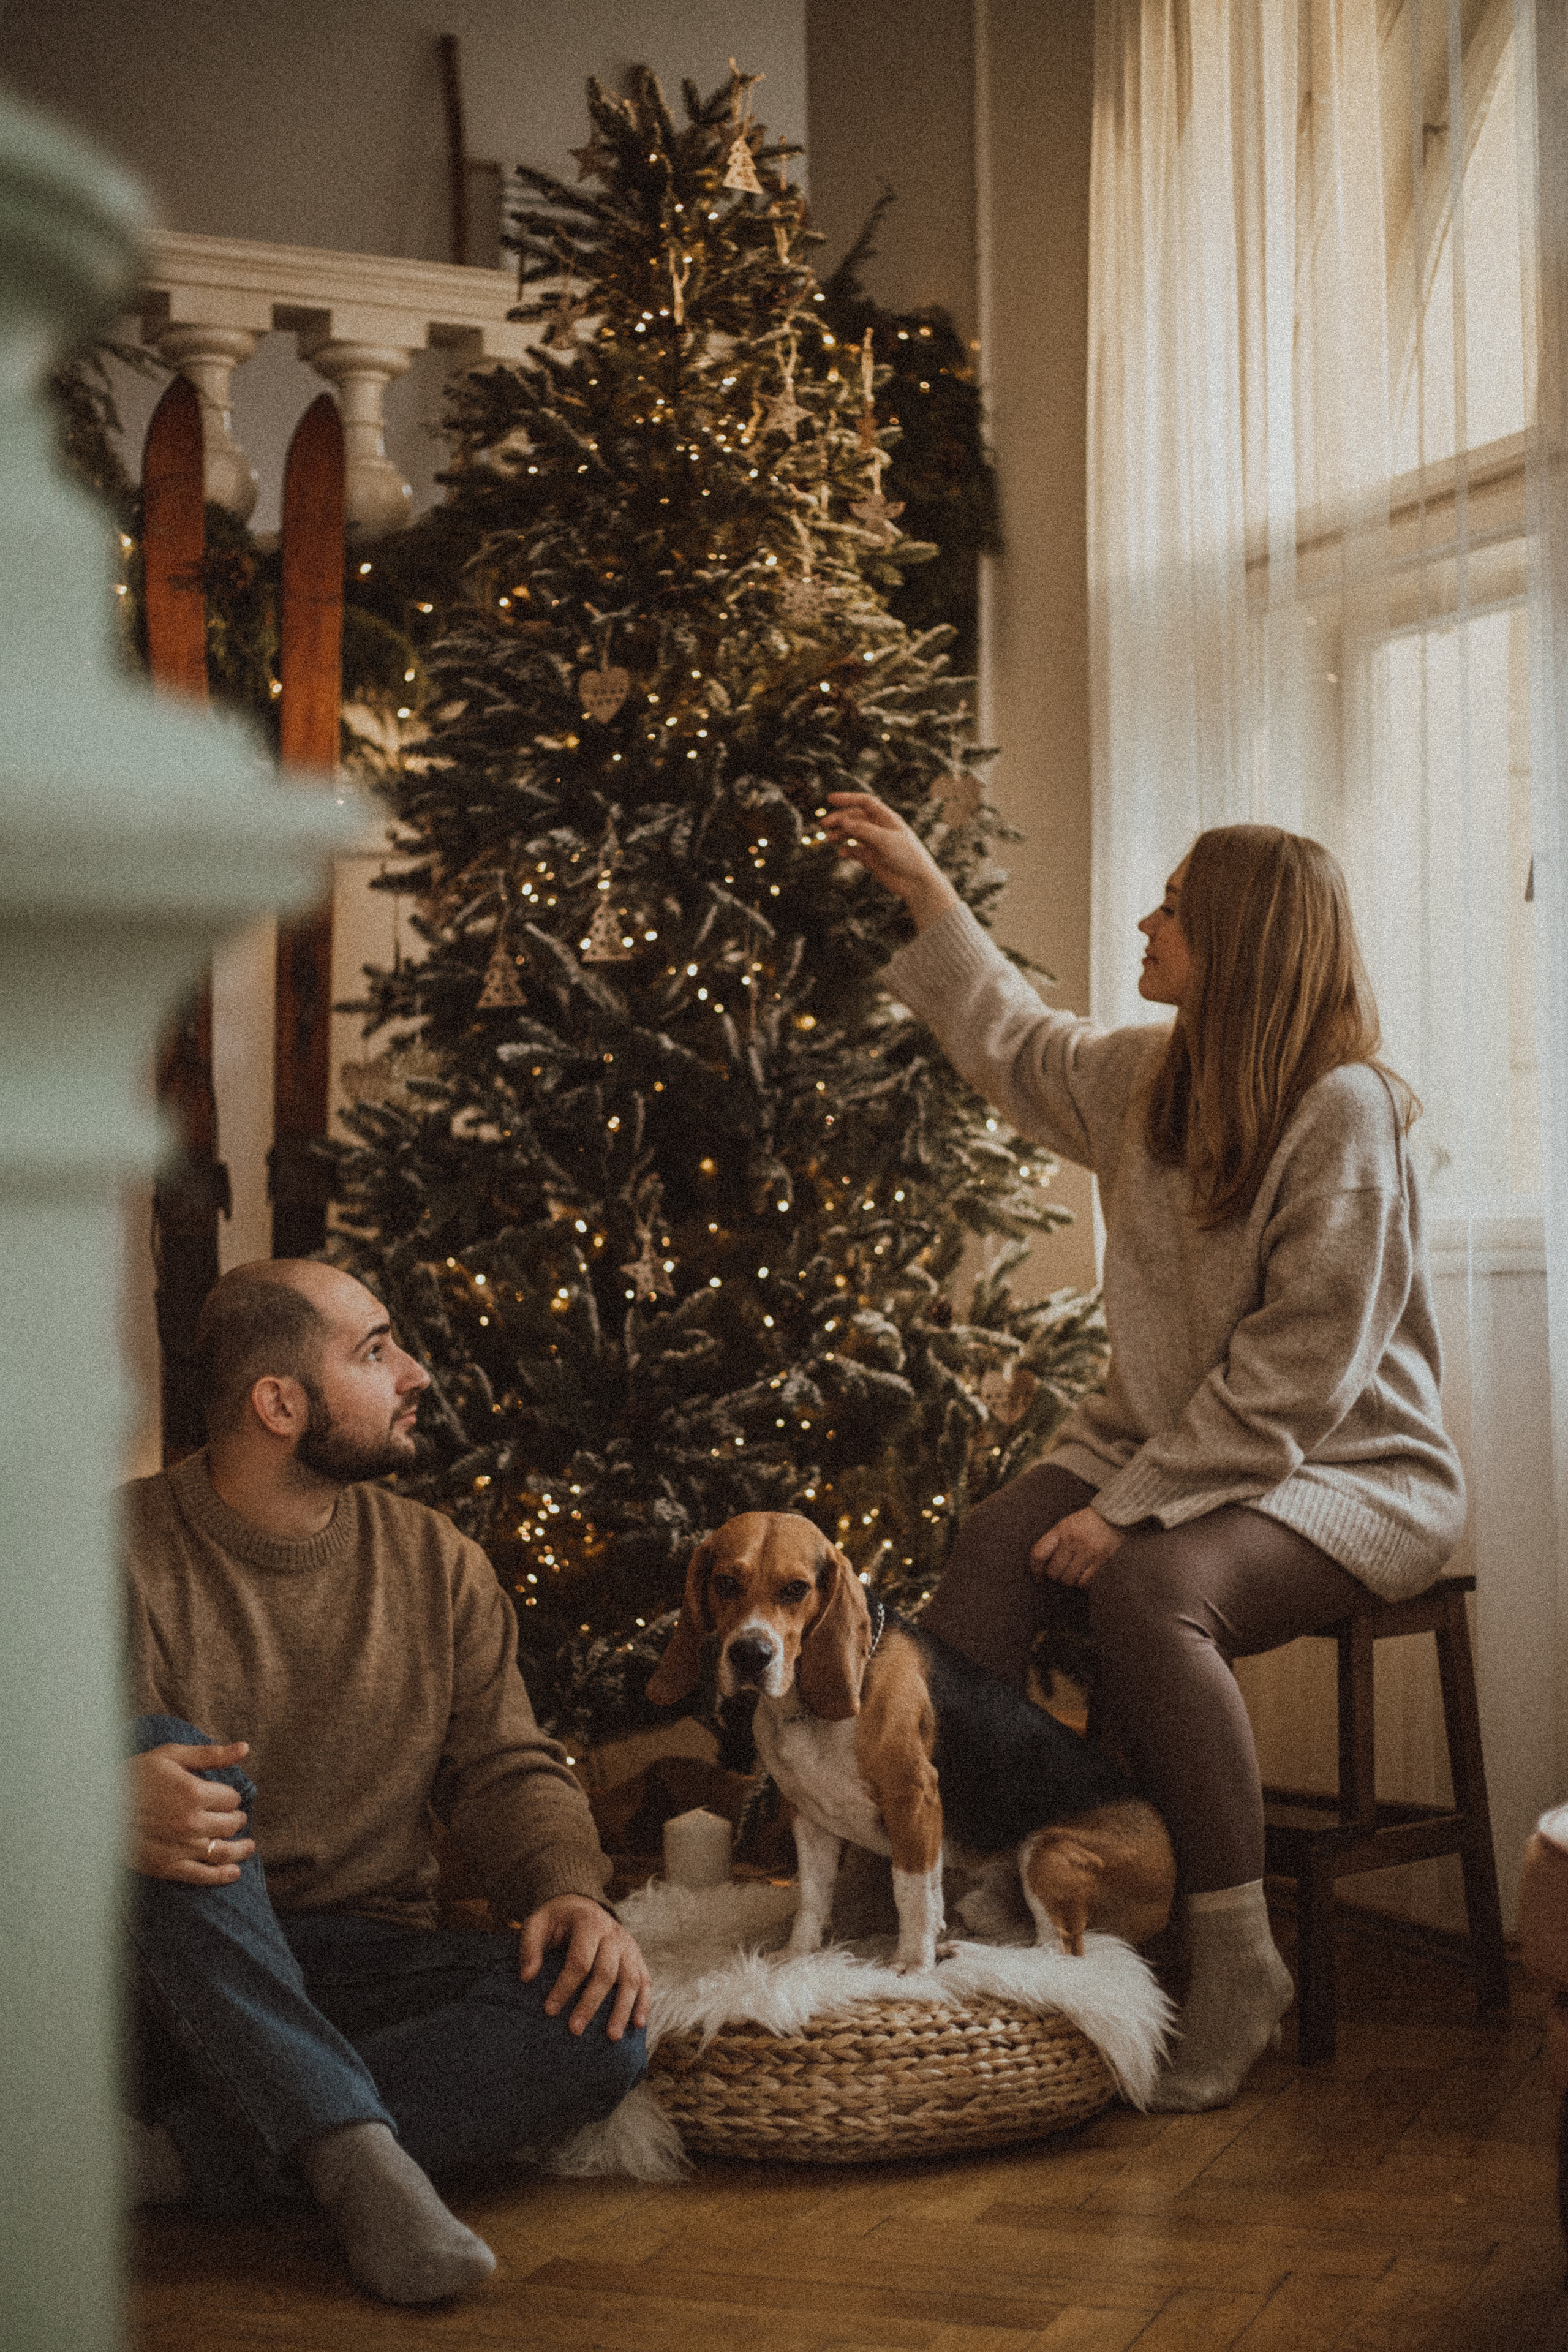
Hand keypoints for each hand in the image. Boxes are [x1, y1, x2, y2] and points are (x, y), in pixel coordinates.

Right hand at [129, 1741, 254, 1883]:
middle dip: (236, 1820)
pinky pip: (203, 1875)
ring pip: (224, 1851)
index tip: (226, 1797)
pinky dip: (223, 1875)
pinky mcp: (167, 1867)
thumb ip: (210, 1755)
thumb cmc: (133, 1776)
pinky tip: (234, 1872)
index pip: (231, 1798)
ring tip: (249, 1847)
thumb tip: (244, 1748)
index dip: (231, 1797)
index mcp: (194, 1792)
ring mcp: (180, 1847)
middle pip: (230, 1824)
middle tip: (236, 1818)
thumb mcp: (171, 1756)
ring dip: (240, 1849)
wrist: (94, 1808)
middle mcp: (192, 1822)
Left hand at [519, 1895, 651, 2041]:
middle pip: (606, 1973)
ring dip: (622, 2009)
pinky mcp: (637, 1957)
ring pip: (631, 1980)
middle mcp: (613, 1934)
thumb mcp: (538, 1922)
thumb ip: (530, 1946)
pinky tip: (638, 2024)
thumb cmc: (558, 1918)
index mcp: (589, 1923)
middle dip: (590, 2004)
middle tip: (574, 2030)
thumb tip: (527, 1977)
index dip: (564, 1987)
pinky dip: (644, 2002)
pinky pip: (645, 1980)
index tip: (549, 2010)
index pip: (579, 1960)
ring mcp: (629, 1946)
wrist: (584, 1902)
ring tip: (612, 2037)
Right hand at [819, 793, 959, 930]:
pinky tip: (840, 852)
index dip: (847, 798)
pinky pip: (855, 851)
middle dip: (839, 819)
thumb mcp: (886, 840)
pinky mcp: (872, 858)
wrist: (917, 882)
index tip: (830, 799)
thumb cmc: (908, 857)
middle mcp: (879, 828)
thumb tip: (843, 821)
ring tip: (829, 838)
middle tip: (823, 824)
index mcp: (886, 818)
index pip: (864, 802)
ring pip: (852, 834)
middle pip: (855, 818)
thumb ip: (864, 830)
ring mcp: (875, 843)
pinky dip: (846, 851)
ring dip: (840, 834)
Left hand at [1030, 1506, 1125, 1587]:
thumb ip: (1055, 1540)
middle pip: (1053, 1571)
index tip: (1039, 1575)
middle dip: (1054, 1575)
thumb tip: (1043, 1563)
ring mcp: (1088, 1551)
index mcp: (1061, 1530)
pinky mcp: (1102, 1560)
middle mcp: (1073, 1541)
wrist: (1115, 1515)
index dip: (1035, 1568)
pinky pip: (1085, 1581)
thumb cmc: (1088, 1521)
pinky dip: (1083, 1582)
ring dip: (1069, 1580)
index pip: (1039, 1553)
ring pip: (1069, 1579)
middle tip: (1060, 1572)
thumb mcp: (1067, 1524)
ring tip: (1073, 1573)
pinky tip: (1085, 1575)